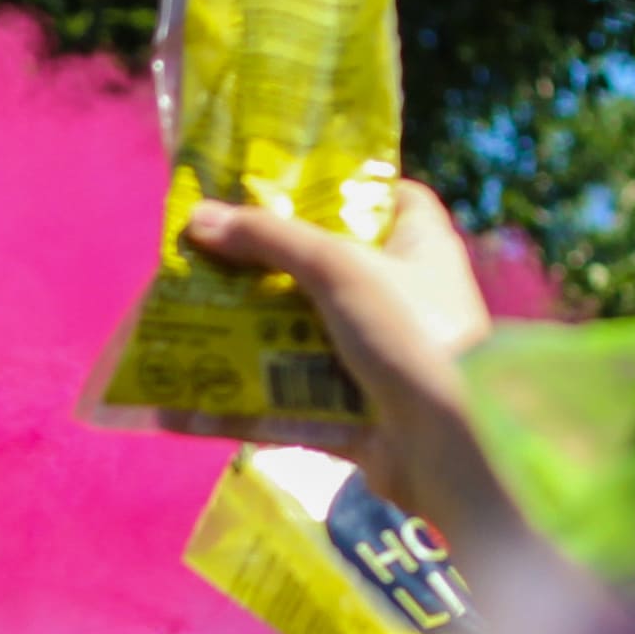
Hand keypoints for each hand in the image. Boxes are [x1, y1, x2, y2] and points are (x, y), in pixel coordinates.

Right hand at [181, 179, 509, 543]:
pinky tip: (191, 403)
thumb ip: (268, 240)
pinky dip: (246, 404)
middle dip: (263, 270)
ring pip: (299, 338)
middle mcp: (399, 297)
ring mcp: (374, 359)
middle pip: (322, 270)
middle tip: (206, 258)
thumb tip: (197, 219)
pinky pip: (288, 402)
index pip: (383, 197)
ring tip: (185, 324)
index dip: (336, 190)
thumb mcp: (337, 268)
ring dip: (245, 337)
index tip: (277, 192)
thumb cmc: (408, 332)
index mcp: (418, 245)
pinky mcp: (352, 413)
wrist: (449, 444)